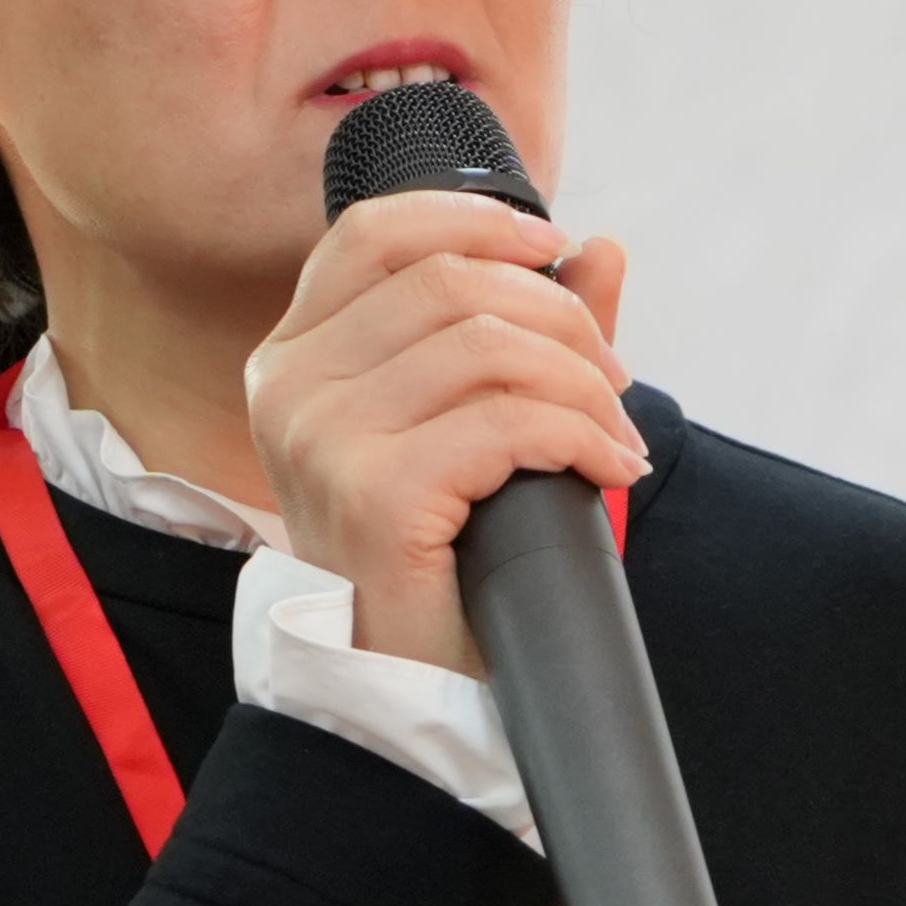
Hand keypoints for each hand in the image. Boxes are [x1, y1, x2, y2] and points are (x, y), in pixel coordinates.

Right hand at [240, 186, 643, 676]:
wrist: (409, 686)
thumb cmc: (440, 556)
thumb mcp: (475, 425)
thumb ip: (529, 331)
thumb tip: (599, 248)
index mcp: (295, 357)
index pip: (372, 234)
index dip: (474, 220)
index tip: (555, 247)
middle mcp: (290, 388)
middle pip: (449, 283)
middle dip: (560, 319)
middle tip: (615, 379)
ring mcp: (322, 440)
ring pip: (487, 347)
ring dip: (583, 384)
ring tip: (615, 433)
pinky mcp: (373, 494)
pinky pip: (507, 423)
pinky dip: (581, 436)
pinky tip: (608, 467)